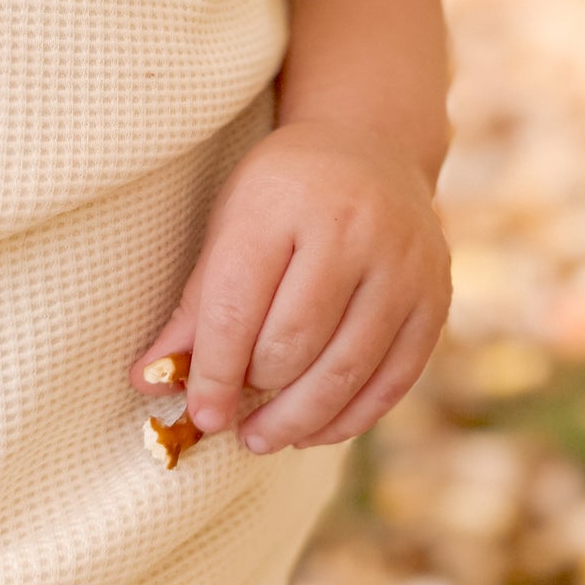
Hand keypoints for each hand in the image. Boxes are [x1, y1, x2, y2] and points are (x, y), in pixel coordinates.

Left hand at [130, 119, 452, 452]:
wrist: (371, 148)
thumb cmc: (284, 195)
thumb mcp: (231, 226)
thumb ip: (196, 306)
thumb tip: (148, 382)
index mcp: (284, 203)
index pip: (238, 309)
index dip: (214, 374)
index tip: (202, 416)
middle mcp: (352, 227)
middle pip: (294, 343)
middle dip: (257, 395)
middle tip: (235, 423)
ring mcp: (403, 263)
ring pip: (345, 369)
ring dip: (299, 419)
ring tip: (266, 437)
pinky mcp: (436, 296)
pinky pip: (394, 379)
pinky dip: (351, 417)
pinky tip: (316, 428)